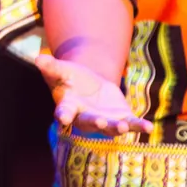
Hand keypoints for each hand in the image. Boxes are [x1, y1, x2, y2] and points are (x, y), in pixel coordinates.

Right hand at [33, 52, 150, 135]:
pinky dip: (140, 126)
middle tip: (99, 121)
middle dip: (95, 122)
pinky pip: (131, 125)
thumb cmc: (72, 79)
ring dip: (117, 127)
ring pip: (110, 127)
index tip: (62, 118)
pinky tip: (149, 127)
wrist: (91, 87)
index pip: (64, 112)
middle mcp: (86, 118)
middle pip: (89, 122)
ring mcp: (105, 121)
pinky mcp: (121, 119)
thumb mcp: (63, 70)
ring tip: (123, 126)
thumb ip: (52, 66)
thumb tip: (37, 58)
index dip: (63, 115)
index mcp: (69, 106)